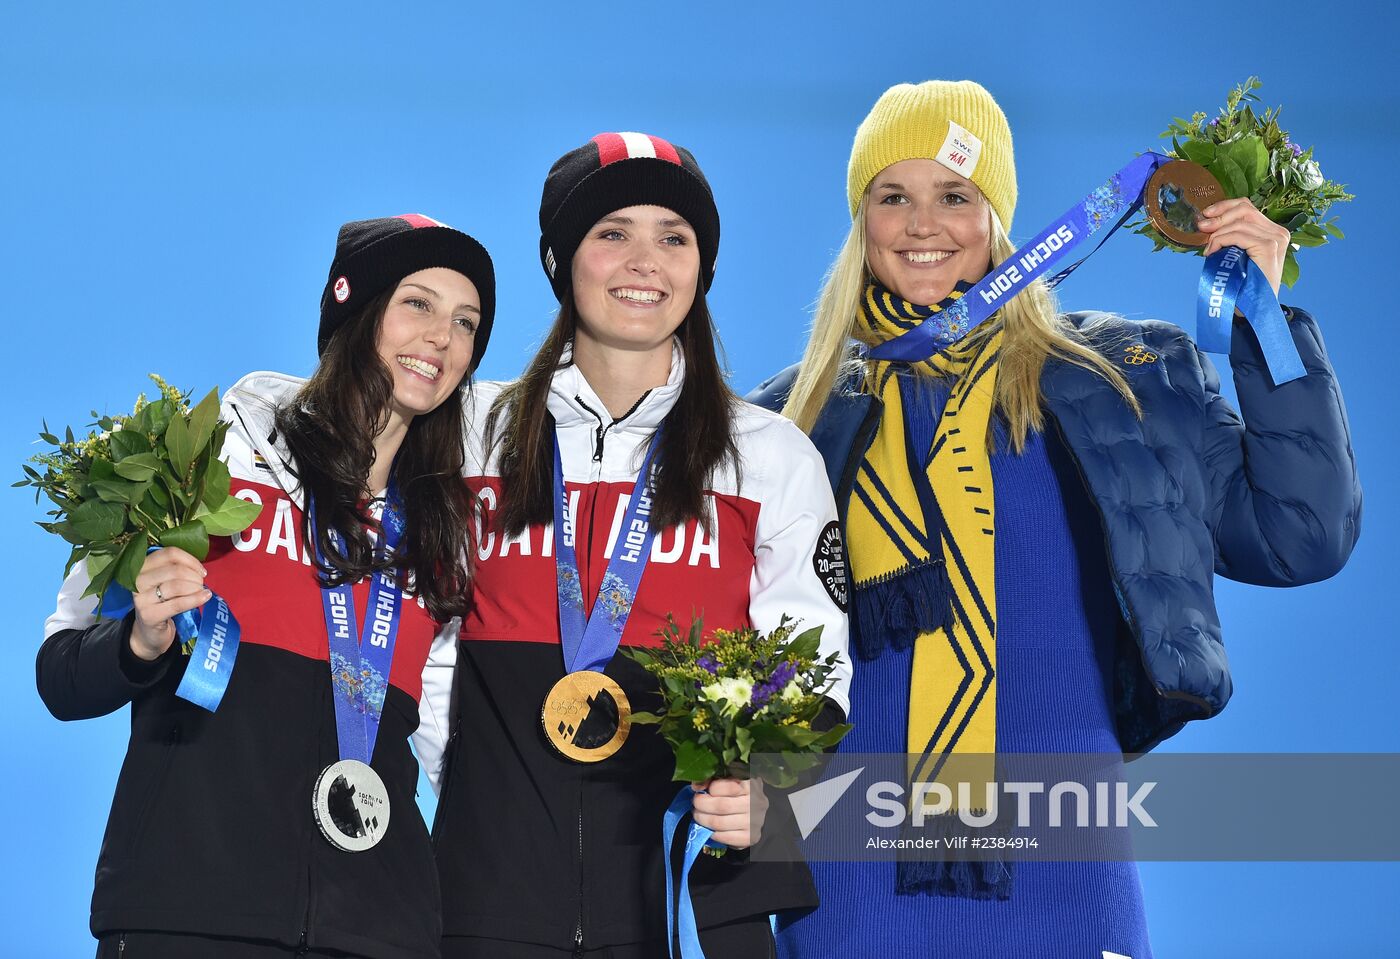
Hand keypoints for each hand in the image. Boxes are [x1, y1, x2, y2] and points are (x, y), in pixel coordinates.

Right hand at [130, 547, 208, 661]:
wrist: (150, 632)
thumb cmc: (161, 601)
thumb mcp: (165, 581)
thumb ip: (177, 569)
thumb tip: (199, 569)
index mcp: (141, 566)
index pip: (169, 554)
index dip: (190, 560)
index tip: (201, 571)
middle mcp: (137, 580)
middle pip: (175, 570)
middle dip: (194, 576)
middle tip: (201, 584)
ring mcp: (140, 598)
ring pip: (177, 585)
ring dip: (195, 588)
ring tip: (202, 592)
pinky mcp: (148, 615)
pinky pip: (178, 604)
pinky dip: (195, 599)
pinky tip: (205, 597)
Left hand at [691, 776, 767, 849]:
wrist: (754, 813)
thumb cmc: (737, 793)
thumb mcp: (728, 781)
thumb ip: (712, 780)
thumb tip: (697, 786)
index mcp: (751, 785)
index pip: (730, 786)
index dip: (712, 788)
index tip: (703, 789)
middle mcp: (756, 803)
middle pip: (722, 806)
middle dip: (702, 804)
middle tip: (696, 803)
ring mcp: (754, 822)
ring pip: (720, 823)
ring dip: (703, 819)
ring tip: (699, 815)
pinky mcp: (750, 838)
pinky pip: (724, 837)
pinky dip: (711, 833)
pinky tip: (708, 827)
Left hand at [1197, 197, 1290, 296]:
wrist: (1254, 308)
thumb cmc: (1243, 284)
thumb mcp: (1237, 254)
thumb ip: (1231, 237)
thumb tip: (1206, 222)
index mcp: (1272, 231)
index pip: (1248, 207)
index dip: (1224, 206)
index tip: (1206, 214)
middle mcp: (1278, 232)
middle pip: (1244, 209)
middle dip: (1219, 215)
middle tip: (1201, 227)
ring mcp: (1275, 239)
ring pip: (1238, 223)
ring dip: (1217, 235)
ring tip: (1209, 250)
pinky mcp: (1268, 247)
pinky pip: (1237, 235)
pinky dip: (1220, 241)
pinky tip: (1213, 252)